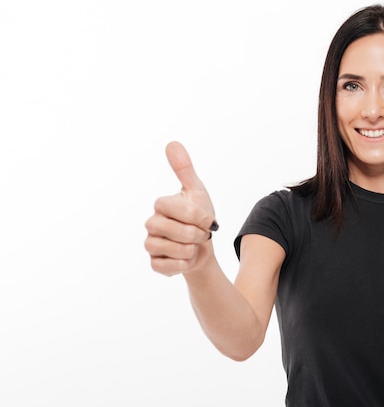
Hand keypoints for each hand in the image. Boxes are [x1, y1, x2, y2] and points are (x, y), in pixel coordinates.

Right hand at [144, 141, 217, 275]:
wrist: (202, 248)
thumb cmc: (199, 218)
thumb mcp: (196, 191)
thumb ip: (184, 169)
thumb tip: (172, 143)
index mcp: (161, 204)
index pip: (184, 210)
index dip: (201, 217)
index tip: (208, 220)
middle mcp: (151, 223)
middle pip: (181, 231)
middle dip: (199, 235)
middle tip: (200, 234)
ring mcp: (150, 244)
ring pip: (177, 249)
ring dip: (193, 249)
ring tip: (192, 245)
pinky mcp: (154, 263)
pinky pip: (170, 266)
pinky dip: (184, 264)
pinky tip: (185, 258)